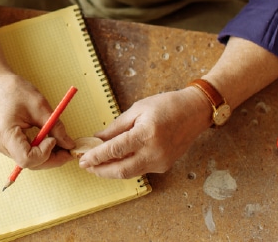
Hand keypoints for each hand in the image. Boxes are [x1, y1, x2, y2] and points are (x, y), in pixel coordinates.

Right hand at [0, 73, 75, 169]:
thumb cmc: (15, 90)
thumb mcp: (39, 106)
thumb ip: (55, 127)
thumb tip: (69, 144)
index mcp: (6, 134)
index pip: (27, 158)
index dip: (44, 153)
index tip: (55, 140)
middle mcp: (1, 144)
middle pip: (28, 163)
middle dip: (50, 159)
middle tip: (68, 151)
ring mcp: (2, 145)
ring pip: (27, 160)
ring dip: (46, 156)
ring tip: (61, 145)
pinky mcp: (6, 143)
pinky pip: (24, 153)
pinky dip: (38, 151)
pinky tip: (49, 142)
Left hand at [78, 87, 209, 178]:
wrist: (195, 112)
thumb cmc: (166, 105)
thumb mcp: (138, 109)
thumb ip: (116, 127)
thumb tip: (97, 139)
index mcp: (146, 134)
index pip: (115, 150)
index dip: (96, 156)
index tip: (82, 158)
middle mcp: (154, 152)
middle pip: (121, 170)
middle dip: (100, 170)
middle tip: (86, 165)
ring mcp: (161, 162)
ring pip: (129, 173)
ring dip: (111, 171)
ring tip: (96, 165)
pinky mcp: (164, 166)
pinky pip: (140, 169)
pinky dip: (125, 166)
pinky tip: (115, 161)